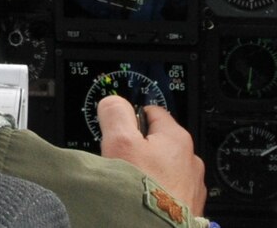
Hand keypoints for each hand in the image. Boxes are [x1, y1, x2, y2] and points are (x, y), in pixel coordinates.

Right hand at [96, 95, 205, 214]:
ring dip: (149, 172)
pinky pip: (170, 190)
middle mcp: (191, 159)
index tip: (118, 132)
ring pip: (164, 168)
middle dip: (139, 149)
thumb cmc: (141, 188)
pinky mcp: (191, 206)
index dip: (130, 118)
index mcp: (177, 138)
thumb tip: (114, 102)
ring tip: (132, 184)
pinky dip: (157, 191)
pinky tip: (144, 199)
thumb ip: (115, 113)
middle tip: (121, 161)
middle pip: (157, 142)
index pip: (152, 112)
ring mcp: (193, 185)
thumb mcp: (119, 141)